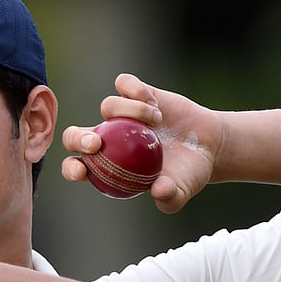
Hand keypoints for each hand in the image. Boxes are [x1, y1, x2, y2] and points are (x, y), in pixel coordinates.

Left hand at [61, 73, 223, 212]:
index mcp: (109, 166)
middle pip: (75, 135)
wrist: (209, 145)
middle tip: (96, 143)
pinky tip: (154, 104)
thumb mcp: (182, 190)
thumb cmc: (188, 173)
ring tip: (156, 122)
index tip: (83, 170)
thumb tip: (159, 190)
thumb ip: (170, 197)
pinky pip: (124, 84)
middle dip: (77, 138)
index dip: (72, 169)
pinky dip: (136, 91)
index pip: (76, 168)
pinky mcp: (137, 93)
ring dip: (130, 111)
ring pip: (108, 105)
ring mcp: (122, 114)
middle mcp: (109, 139)